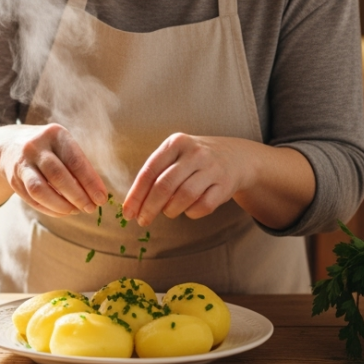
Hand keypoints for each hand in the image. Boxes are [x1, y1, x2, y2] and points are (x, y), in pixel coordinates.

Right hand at [0, 123, 106, 216]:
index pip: (75, 161)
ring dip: (61, 205)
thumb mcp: (62, 145)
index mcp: (54, 134)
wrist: (9, 145)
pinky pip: (32, 199)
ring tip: (75, 211)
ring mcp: (22, 162)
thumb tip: (96, 194)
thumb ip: (78, 165)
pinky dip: (49, 209)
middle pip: (58, 176)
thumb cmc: (47, 148)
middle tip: (90, 208)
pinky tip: (62, 211)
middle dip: (77, 196)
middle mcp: (35, 146)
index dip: (90, 182)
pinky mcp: (13, 179)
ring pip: (40, 190)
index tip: (101, 198)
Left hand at [121, 133, 253, 225]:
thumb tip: (134, 204)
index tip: (128, 212)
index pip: (149, 171)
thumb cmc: (194, 160)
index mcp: (176, 143)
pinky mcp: (225, 185)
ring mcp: (211, 168)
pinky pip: (203, 206)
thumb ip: (156, 174)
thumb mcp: (175, 155)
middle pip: (164, 186)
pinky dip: (191, 213)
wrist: (235, 157)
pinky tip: (188, 210)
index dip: (136, 194)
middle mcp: (194, 153)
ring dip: (170, 210)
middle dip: (149, 207)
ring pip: (184, 197)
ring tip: (168, 212)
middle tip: (142, 221)